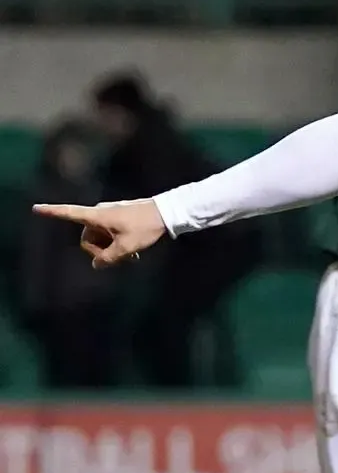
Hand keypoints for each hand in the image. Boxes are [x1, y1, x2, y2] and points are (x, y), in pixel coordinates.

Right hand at [33, 199, 166, 268]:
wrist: (167, 212)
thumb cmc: (146, 227)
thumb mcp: (127, 246)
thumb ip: (109, 258)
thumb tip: (97, 265)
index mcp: (97, 216)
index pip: (69, 213)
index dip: (52, 212)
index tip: (36, 208)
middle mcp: (99, 213)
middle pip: (88, 238)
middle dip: (101, 251)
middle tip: (123, 259)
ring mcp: (109, 215)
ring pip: (100, 238)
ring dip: (111, 249)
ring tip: (132, 256)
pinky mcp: (118, 218)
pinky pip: (109, 234)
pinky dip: (117, 244)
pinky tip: (133, 253)